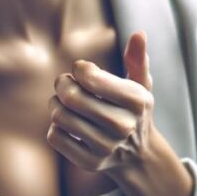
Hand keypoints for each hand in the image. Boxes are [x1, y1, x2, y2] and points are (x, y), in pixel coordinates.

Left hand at [48, 32, 192, 195]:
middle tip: (65, 83)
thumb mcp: (141, 85)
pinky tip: (68, 124)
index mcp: (136, 101)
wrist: (138, 155)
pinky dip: (55, 126)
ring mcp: (106, 147)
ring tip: (65, 102)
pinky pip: (55, 136)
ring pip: (59, 116)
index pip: (90, 77)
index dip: (79, 69)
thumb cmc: (133, 110)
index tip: (83, 71)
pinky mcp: (90, 162)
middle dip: (62, 84)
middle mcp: (123, 126)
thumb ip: (137, 59)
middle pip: (70, 96)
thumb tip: (139, 33)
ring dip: (55, 103)